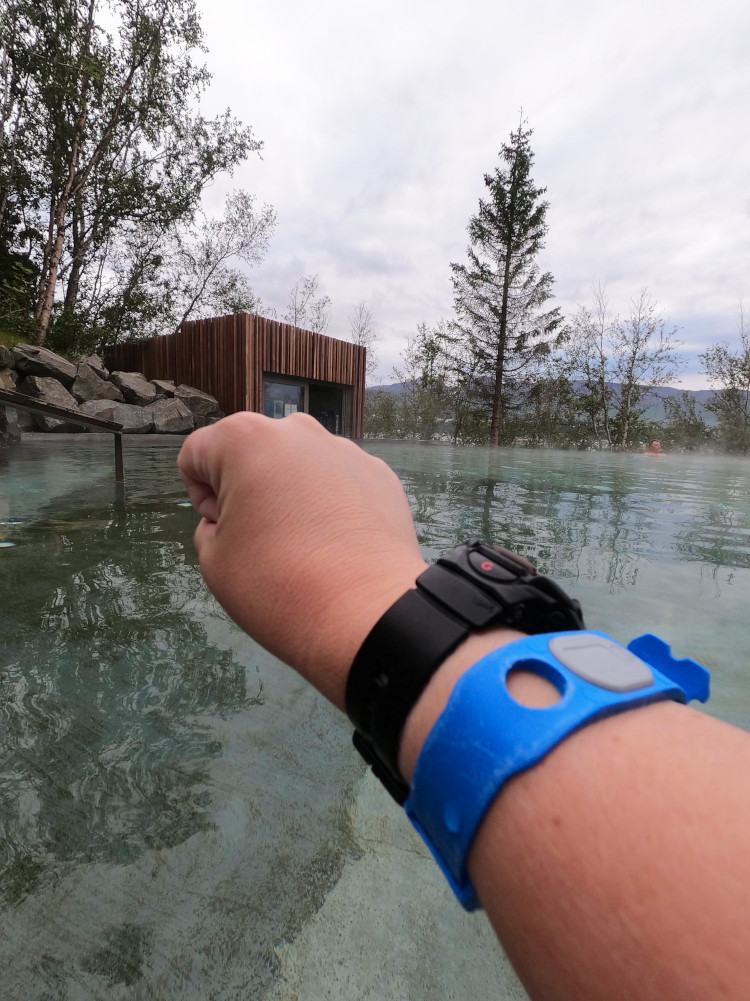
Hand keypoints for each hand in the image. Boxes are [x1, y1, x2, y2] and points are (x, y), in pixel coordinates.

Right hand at [177, 412, 427, 706]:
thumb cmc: (277, 585)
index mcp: (245, 440)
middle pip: (253, 451)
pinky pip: (338, 481)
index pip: (197, 454)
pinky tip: (337, 544)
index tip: (224, 531)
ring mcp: (346, 450)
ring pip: (299, 464)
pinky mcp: (380, 475)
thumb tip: (234, 518)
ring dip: (291, 493)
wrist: (367, 614)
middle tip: (260, 538)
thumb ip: (210, 527)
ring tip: (303, 544)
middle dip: (247, 487)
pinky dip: (330, 504)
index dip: (200, 497)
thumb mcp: (214, 562)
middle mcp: (298, 431)